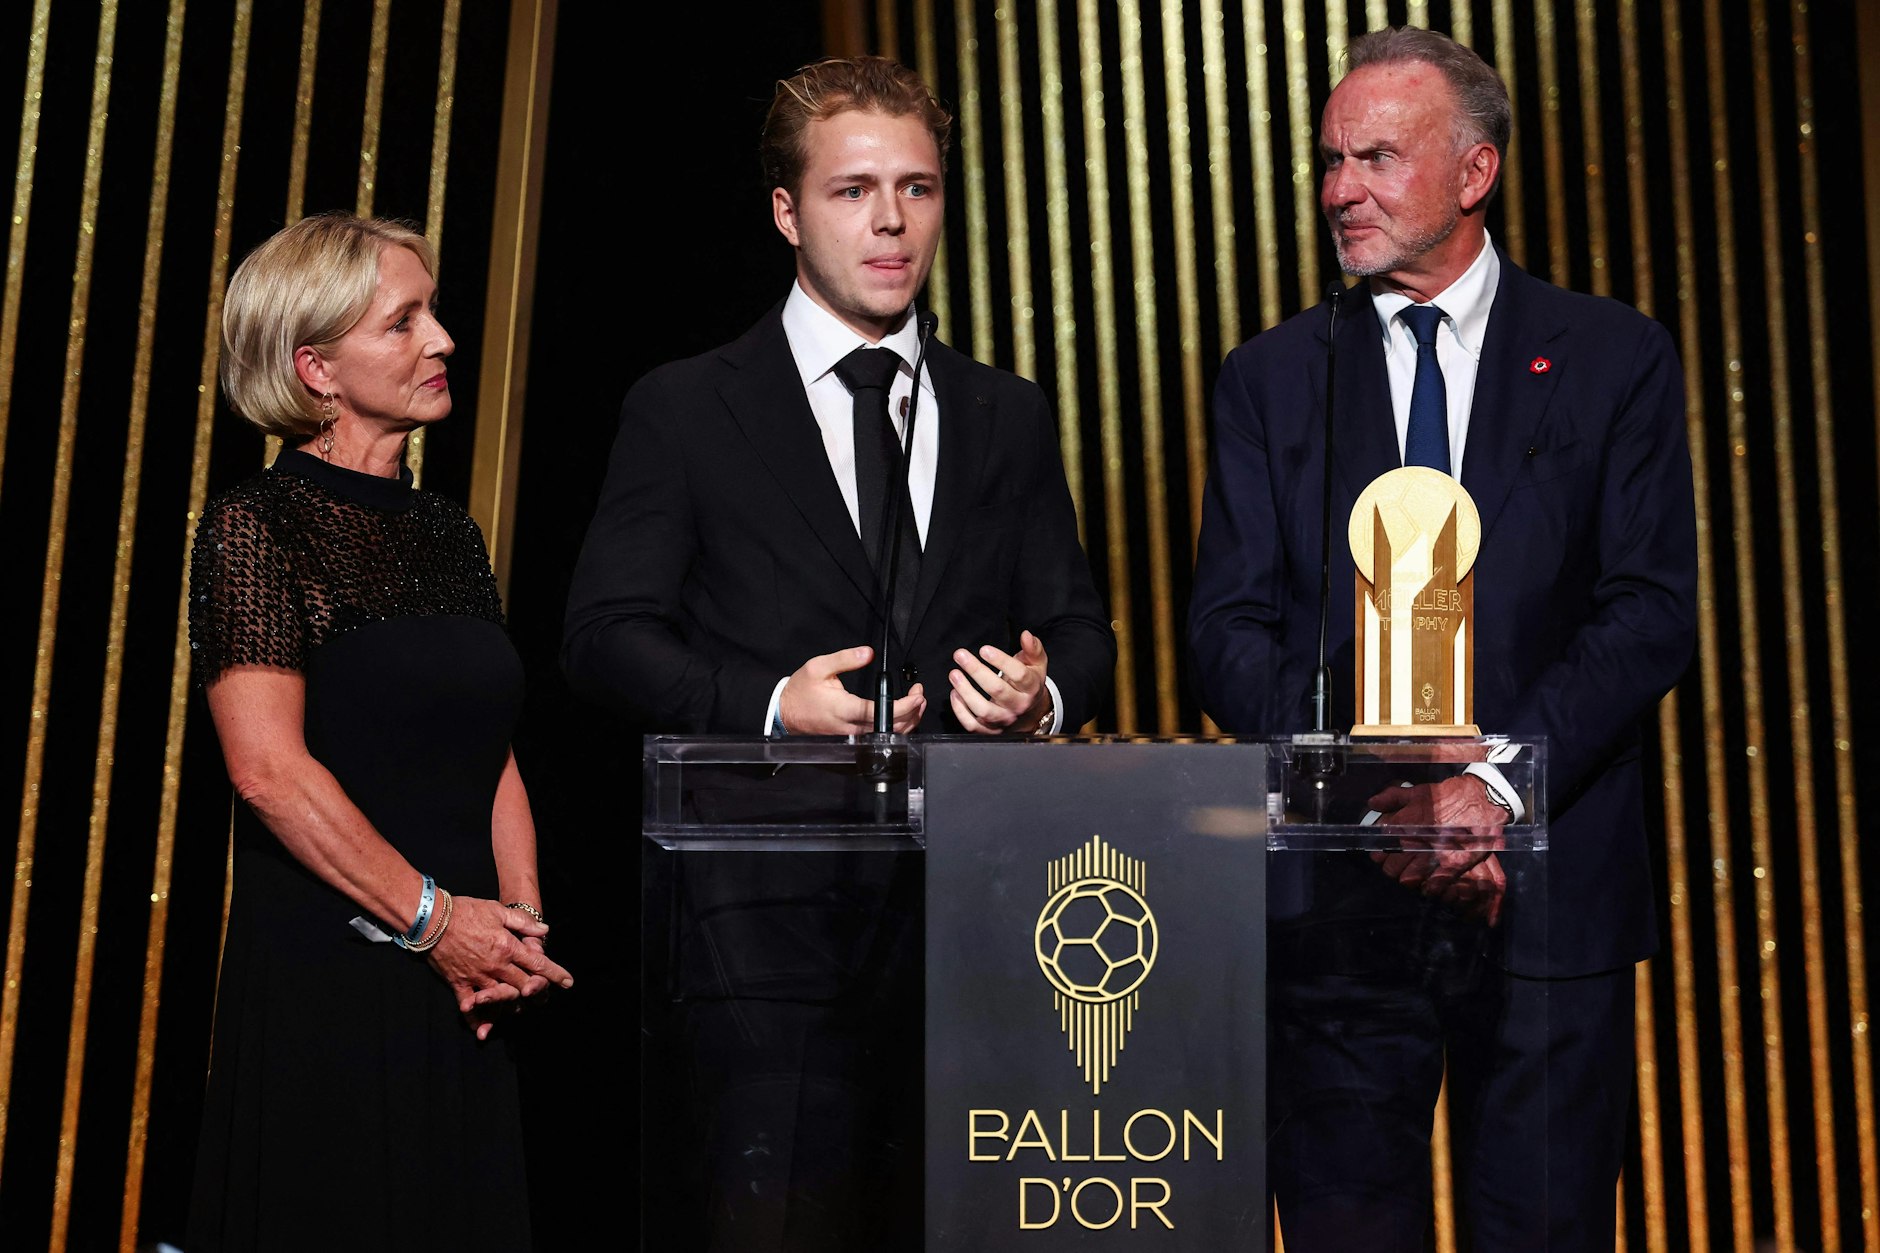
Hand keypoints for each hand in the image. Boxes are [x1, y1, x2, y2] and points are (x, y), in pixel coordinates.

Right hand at [426, 896, 573, 1039]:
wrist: (432, 919)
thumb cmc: (466, 911)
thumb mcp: (498, 910)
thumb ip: (523, 922)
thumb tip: (544, 931)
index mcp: (508, 947)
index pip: (537, 964)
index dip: (554, 974)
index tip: (568, 982)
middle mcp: (496, 966)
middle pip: (523, 984)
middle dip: (537, 992)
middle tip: (545, 999)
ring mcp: (477, 977)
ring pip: (501, 999)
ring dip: (512, 1006)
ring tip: (520, 1011)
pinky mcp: (459, 983)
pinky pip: (469, 1006)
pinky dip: (476, 1018)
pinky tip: (482, 1029)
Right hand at [779, 646, 924, 734]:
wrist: (784, 714)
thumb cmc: (801, 691)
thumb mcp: (819, 667)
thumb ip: (845, 659)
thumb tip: (868, 653)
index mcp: (843, 709)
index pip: (881, 713)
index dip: (904, 706)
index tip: (916, 695)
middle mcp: (850, 728)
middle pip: (891, 728)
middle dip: (912, 712)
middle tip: (919, 694)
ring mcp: (851, 738)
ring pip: (888, 737)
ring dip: (907, 722)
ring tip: (916, 704)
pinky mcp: (852, 741)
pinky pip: (879, 739)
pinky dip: (896, 729)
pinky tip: (901, 717)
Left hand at [949, 631, 1050, 734]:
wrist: (1029, 712)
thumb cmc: (1029, 682)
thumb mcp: (1036, 664)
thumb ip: (1033, 648)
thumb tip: (1026, 635)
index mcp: (1031, 688)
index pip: (1019, 675)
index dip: (1001, 661)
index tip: (984, 649)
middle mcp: (1018, 705)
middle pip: (997, 690)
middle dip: (976, 671)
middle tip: (960, 655)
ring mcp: (1004, 719)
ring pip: (983, 710)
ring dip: (965, 691)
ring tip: (954, 674)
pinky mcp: (991, 730)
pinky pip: (973, 725)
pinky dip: (960, 711)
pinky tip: (954, 694)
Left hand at [1365, 775, 1507, 924]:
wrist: (1481, 799)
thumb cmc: (1449, 795)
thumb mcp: (1418, 791)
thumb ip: (1392, 798)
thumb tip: (1373, 803)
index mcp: (1404, 825)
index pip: (1380, 851)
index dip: (1380, 857)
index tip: (1384, 856)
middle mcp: (1416, 841)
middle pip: (1392, 869)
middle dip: (1393, 870)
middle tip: (1399, 867)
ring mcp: (1434, 855)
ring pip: (1409, 880)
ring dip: (1409, 879)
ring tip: (1413, 875)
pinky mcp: (1453, 865)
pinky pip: (1432, 886)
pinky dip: (1428, 887)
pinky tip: (1429, 881)